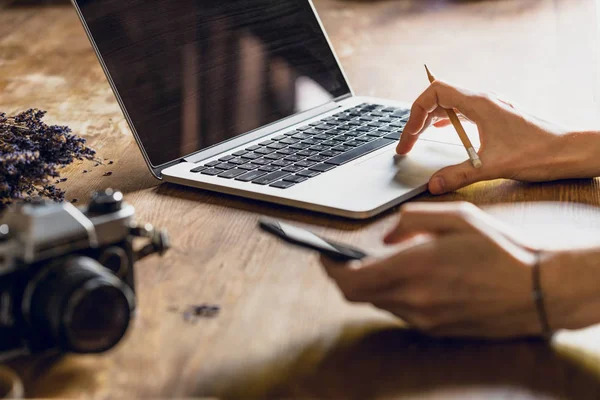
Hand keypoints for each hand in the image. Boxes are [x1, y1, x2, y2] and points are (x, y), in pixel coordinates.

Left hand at [320, 202, 543, 338]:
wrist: (536, 288)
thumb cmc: (498, 248)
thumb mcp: (455, 216)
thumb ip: (410, 221)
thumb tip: (386, 237)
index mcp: (414, 268)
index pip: (351, 280)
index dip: (330, 270)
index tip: (323, 257)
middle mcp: (414, 298)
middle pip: (358, 296)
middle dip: (345, 277)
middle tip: (342, 261)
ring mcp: (425, 319)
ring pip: (379, 304)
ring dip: (372, 285)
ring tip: (382, 265)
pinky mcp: (436, 329)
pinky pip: (401, 313)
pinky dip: (394, 296)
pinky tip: (410, 280)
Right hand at [398, 81, 599, 193]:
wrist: (571, 151)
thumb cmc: (540, 152)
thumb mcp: (493, 166)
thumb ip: (459, 174)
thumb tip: (433, 184)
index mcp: (479, 104)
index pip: (435, 93)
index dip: (415, 112)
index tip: (409, 136)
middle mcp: (484, 101)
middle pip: (438, 99)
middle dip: (417, 120)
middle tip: (406, 145)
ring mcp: (490, 108)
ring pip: (450, 104)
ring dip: (430, 120)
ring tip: (417, 137)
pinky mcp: (496, 117)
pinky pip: (463, 111)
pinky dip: (447, 120)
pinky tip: (444, 131)